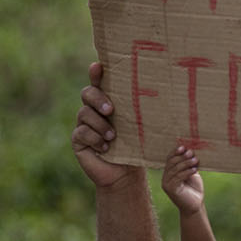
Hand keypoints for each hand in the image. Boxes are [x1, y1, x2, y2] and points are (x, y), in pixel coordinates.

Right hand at [72, 62, 135, 189]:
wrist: (126, 174)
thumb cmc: (136, 148)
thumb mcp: (140, 128)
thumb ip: (141, 112)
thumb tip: (162, 93)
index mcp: (108, 102)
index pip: (100, 82)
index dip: (96, 73)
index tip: (98, 66)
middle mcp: (93, 109)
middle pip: (87, 93)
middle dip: (98, 99)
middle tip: (110, 110)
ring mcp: (83, 123)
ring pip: (84, 113)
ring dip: (100, 124)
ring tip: (113, 137)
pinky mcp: (78, 139)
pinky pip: (81, 132)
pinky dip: (94, 139)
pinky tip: (105, 148)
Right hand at [162, 145, 205, 213]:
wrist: (195, 205)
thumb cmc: (194, 188)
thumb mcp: (192, 173)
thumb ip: (189, 164)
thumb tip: (191, 150)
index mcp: (169, 172)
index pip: (169, 159)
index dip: (175, 152)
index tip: (183, 147)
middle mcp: (165, 177)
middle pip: (171, 163)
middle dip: (181, 156)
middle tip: (191, 152)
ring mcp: (166, 184)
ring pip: (175, 169)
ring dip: (186, 163)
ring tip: (195, 160)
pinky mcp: (170, 189)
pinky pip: (178, 177)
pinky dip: (186, 172)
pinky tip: (194, 170)